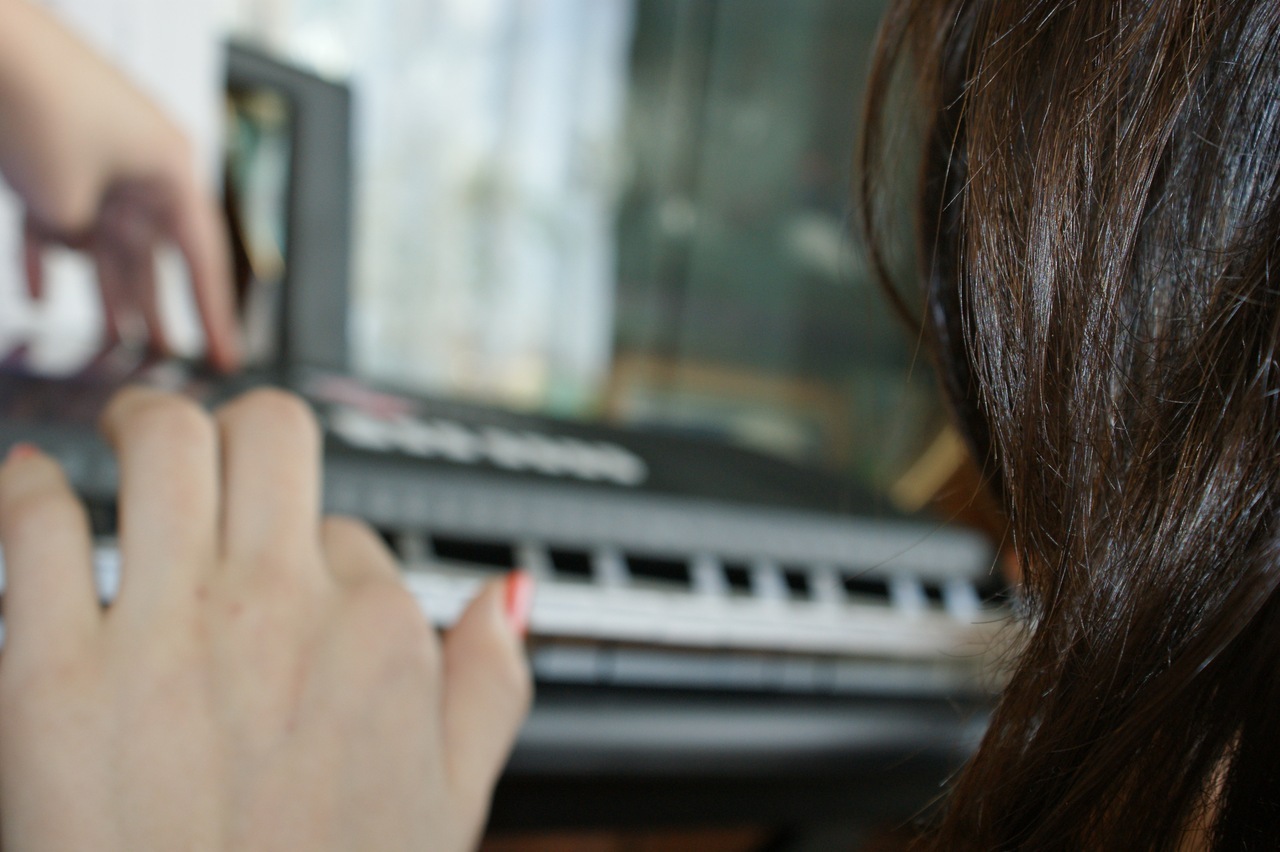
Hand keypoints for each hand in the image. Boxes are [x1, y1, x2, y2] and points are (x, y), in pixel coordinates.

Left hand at [0, 0, 239, 369]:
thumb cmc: (41, 102)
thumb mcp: (66, 196)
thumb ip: (78, 239)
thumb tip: (75, 250)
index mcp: (171, 171)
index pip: (202, 260)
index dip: (214, 316)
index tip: (225, 359)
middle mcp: (143, 170)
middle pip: (153, 257)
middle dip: (155, 311)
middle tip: (164, 360)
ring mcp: (98, 163)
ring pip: (106, 245)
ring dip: (103, 293)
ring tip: (111, 344)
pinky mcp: (54, 158)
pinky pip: (56, 222)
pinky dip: (47, 257)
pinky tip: (37, 296)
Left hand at [0, 388, 532, 849]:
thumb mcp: (452, 801)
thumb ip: (491, 684)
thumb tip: (509, 597)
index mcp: (379, 636)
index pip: (348, 526)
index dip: (315, 548)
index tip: (287, 581)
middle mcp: (280, 611)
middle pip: (270, 429)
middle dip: (235, 425)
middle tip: (200, 442)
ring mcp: (169, 634)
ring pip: (163, 440)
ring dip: (140, 423)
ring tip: (123, 439)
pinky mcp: (52, 677)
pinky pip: (40, 525)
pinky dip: (31, 493)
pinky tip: (34, 498)